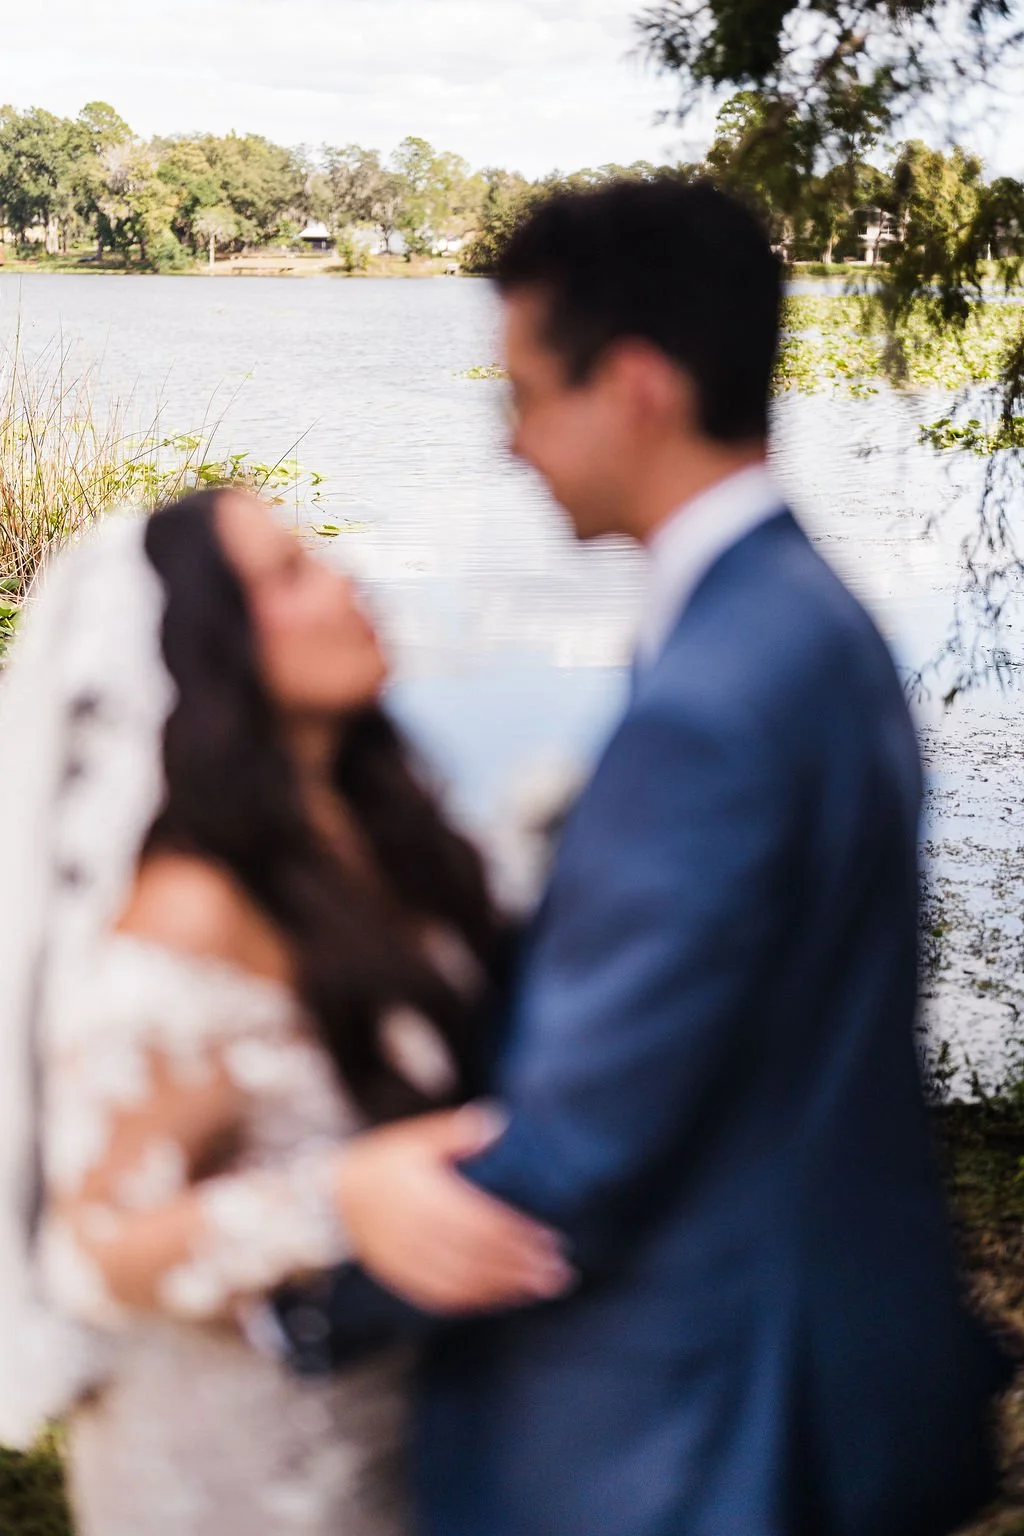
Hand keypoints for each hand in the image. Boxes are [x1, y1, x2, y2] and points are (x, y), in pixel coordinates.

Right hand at [334, 1105, 574, 1314]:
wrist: (335, 1197)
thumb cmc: (385, 1163)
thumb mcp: (414, 1138)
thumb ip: (454, 1132)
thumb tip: (496, 1120)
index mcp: (423, 1196)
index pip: (480, 1222)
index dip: (517, 1234)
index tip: (552, 1239)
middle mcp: (414, 1232)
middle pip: (477, 1256)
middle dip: (521, 1266)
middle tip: (560, 1271)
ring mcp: (406, 1260)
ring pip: (462, 1282)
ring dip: (505, 1288)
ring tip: (542, 1288)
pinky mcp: (401, 1279)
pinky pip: (442, 1297)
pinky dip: (477, 1301)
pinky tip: (504, 1298)